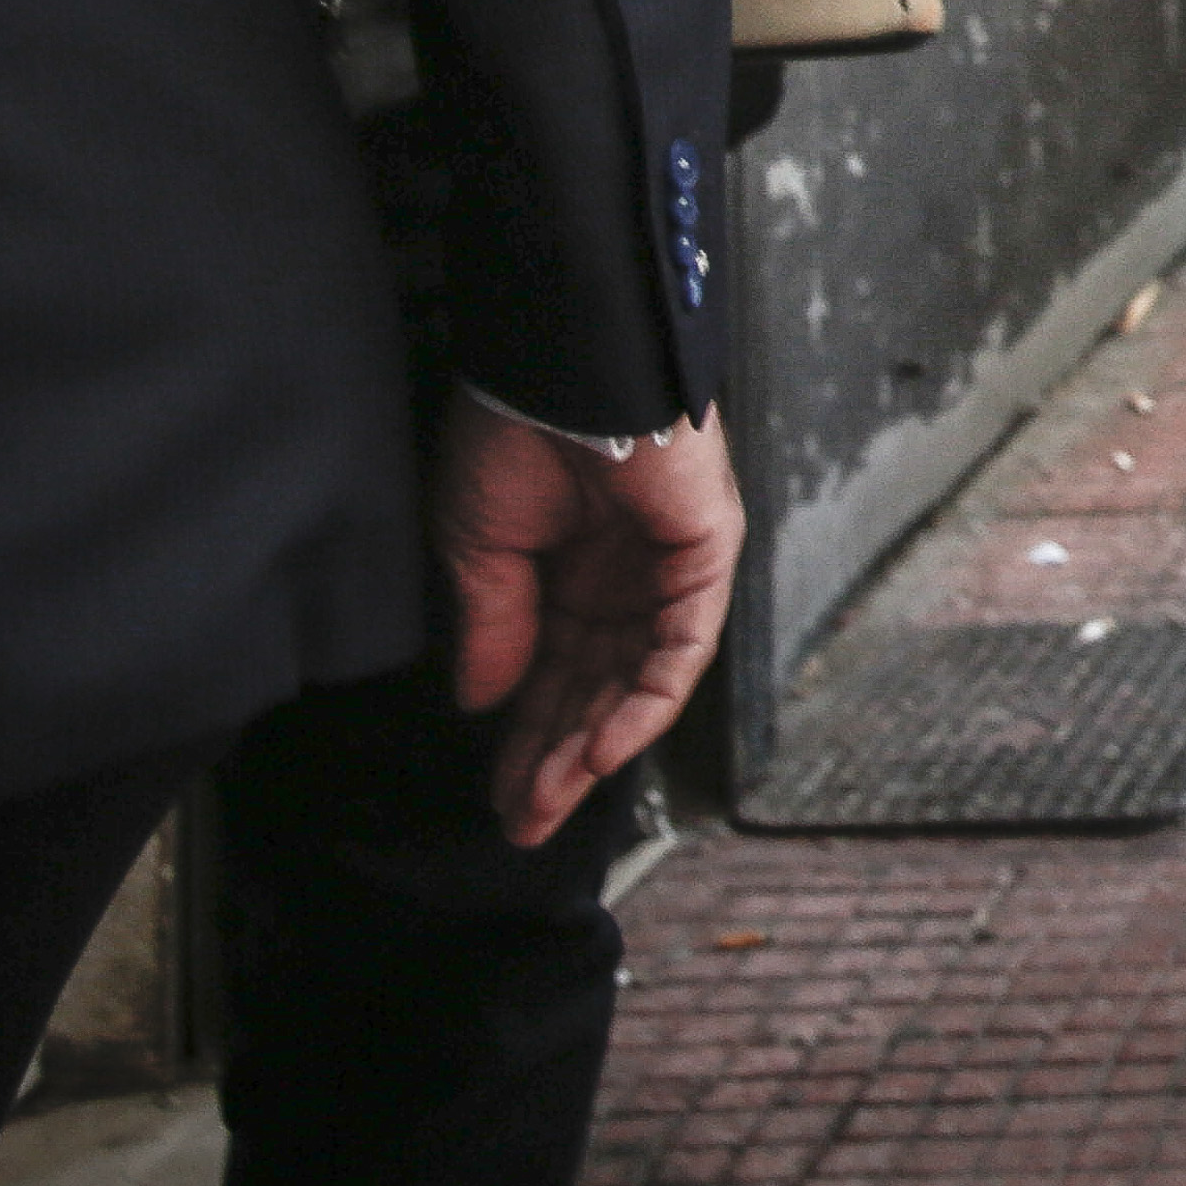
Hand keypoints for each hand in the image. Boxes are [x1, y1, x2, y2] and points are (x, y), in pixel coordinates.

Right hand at [434, 399, 742, 846]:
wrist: (558, 366)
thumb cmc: (512, 431)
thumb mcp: (479, 548)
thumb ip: (495, 628)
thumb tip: (484, 705)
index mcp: (570, 567)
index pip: (554, 672)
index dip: (525, 736)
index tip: (500, 795)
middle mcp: (624, 574)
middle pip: (596, 687)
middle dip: (557, 759)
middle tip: (524, 819)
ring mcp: (669, 566)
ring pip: (640, 680)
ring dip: (594, 746)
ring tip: (549, 801)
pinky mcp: (706, 553)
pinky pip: (682, 647)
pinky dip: (645, 702)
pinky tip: (599, 750)